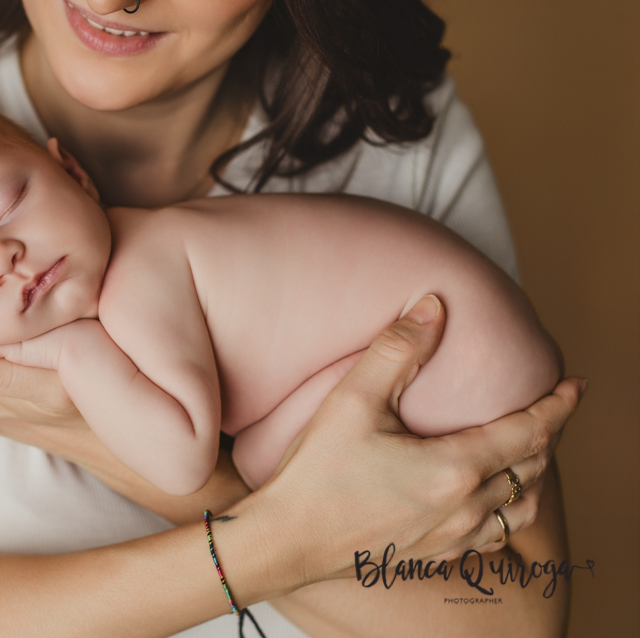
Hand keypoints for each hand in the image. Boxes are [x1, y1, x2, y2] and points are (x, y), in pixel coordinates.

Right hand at [242, 295, 583, 589]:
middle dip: (547, 435)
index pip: (528, 432)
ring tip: (527, 454)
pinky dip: (507, 513)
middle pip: (531, 469)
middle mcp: (463, 507)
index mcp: (452, 467)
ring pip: (520, 509)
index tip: (573, 386)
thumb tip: (432, 306)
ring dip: (533, 477)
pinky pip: (493, 538)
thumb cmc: (315, 474)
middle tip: (549, 409)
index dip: (557, 406)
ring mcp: (451, 537)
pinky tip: (491, 503)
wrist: (286, 541)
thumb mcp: (351, 402)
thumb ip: (396, 349)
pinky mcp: (433, 554)